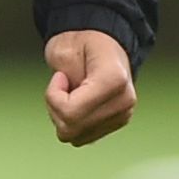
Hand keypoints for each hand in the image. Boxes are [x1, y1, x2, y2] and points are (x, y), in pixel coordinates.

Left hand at [43, 28, 136, 145]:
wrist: (104, 41)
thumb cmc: (84, 42)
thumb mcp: (63, 50)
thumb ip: (62, 81)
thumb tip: (66, 112)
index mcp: (114, 80)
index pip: (70, 113)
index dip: (54, 97)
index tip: (59, 77)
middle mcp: (124, 101)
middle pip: (71, 129)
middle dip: (56, 109)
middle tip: (64, 85)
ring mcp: (123, 114)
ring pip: (75, 137)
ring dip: (63, 117)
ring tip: (73, 92)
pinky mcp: (118, 123)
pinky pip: (82, 137)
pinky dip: (72, 122)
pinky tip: (80, 102)